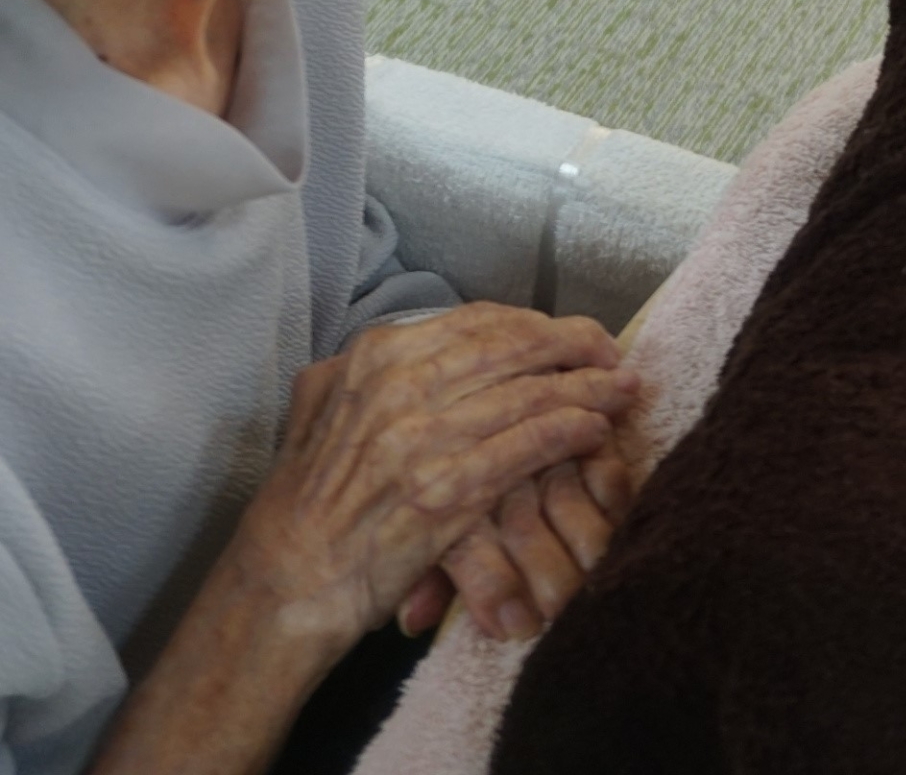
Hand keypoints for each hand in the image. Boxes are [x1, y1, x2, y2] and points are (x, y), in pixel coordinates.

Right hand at [227, 304, 638, 652]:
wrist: (283, 583)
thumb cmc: (306, 503)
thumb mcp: (320, 409)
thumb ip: (365, 368)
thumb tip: (413, 338)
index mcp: (375, 359)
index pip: (480, 322)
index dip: (540, 325)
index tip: (573, 337)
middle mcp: (400, 389)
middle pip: (516, 349)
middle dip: (577, 348)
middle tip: (613, 358)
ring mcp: (424, 439)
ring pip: (530, 394)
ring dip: (588, 390)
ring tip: (622, 392)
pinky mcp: (446, 492)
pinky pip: (525, 446)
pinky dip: (569, 433)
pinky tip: (595, 432)